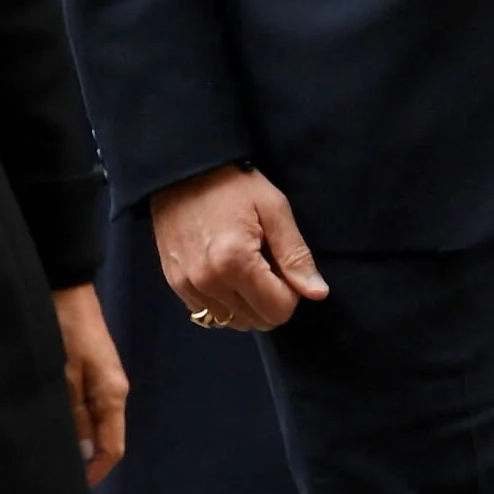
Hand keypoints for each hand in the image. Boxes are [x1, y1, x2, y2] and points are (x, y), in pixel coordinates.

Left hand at [53, 283, 127, 485]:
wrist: (65, 284)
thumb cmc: (63, 327)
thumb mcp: (64, 373)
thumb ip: (73, 414)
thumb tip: (81, 452)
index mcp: (112, 396)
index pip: (112, 449)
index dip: (95, 473)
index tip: (71, 488)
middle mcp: (112, 392)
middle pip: (104, 439)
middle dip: (83, 460)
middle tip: (54, 472)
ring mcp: (102, 381)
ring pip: (93, 424)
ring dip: (76, 439)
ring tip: (49, 450)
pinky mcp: (89, 370)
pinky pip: (85, 407)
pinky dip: (72, 420)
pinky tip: (52, 422)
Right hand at [151, 162, 329, 330]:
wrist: (181, 171)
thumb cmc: (231, 184)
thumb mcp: (274, 208)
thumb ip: (296, 255)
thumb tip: (317, 293)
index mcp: (235, 261)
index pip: (278, 310)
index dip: (291, 292)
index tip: (284, 266)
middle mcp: (208, 281)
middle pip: (258, 321)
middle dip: (270, 299)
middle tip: (266, 264)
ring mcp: (188, 285)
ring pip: (234, 322)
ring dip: (247, 303)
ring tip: (244, 267)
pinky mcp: (176, 284)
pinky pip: (210, 314)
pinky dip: (225, 302)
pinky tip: (225, 273)